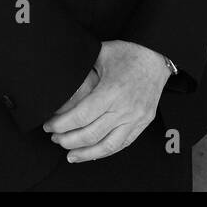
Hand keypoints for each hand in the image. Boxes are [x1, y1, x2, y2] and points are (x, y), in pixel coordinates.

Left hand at [42, 40, 170, 161]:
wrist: (157, 55)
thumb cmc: (128, 52)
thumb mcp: (100, 53)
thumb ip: (81, 70)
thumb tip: (58, 84)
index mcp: (112, 91)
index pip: (79, 117)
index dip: (60, 125)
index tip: (48, 125)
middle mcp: (125, 108)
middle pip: (89, 135)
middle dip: (67, 140)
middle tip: (55, 138)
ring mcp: (136, 117)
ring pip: (106, 146)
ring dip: (85, 153)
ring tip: (70, 154)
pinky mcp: (143, 122)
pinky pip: (122, 144)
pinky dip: (105, 152)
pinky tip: (92, 153)